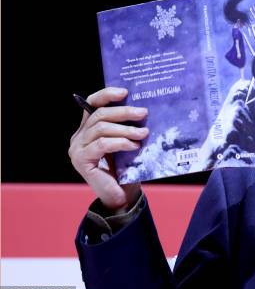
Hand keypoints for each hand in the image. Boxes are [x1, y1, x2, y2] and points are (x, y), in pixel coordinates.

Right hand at [68, 87, 147, 212]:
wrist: (122, 196)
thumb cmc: (126, 168)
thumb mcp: (126, 142)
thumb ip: (125, 126)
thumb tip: (142, 108)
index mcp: (87, 129)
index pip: (92, 104)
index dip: (107, 95)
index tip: (125, 92)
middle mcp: (79, 137)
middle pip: (99, 115)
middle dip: (123, 112)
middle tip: (143, 113)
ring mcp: (77, 149)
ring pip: (101, 129)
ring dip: (125, 129)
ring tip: (143, 133)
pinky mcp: (81, 161)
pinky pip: (102, 145)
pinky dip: (120, 142)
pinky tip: (134, 146)